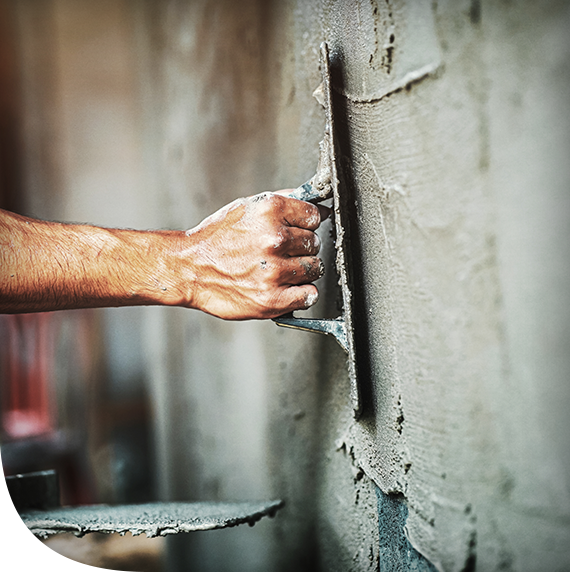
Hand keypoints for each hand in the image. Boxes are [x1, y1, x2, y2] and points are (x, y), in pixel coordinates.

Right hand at [179, 191, 328, 319]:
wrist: (188, 269)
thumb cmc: (216, 240)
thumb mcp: (246, 208)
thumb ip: (282, 202)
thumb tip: (316, 204)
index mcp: (270, 211)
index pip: (313, 215)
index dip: (305, 224)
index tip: (296, 231)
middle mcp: (274, 239)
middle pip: (314, 244)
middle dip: (300, 248)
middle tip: (279, 253)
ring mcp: (274, 271)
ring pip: (314, 269)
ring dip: (301, 271)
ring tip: (277, 270)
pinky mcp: (272, 299)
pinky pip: (309, 295)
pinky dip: (301, 294)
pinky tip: (284, 287)